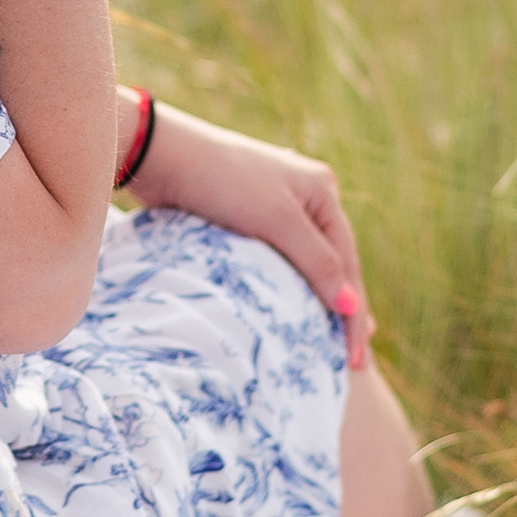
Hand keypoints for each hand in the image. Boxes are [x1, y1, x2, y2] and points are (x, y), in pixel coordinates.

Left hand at [132, 107, 374, 367]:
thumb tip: (350, 306)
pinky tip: (293, 307)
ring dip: (319, 299)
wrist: (162, 155)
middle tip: (353, 361)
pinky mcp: (247, 215)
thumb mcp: (277, 221)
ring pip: (307, 262)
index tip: (354, 359)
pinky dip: (292, 286)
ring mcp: (277, 204)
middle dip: (344, 310)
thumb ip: (317, 263)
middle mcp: (306, 195)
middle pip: (333, 263)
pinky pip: (280, 259)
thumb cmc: (224, 182)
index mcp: (323, 190)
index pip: (347, 262)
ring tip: (332, 341)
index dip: (353, 312)